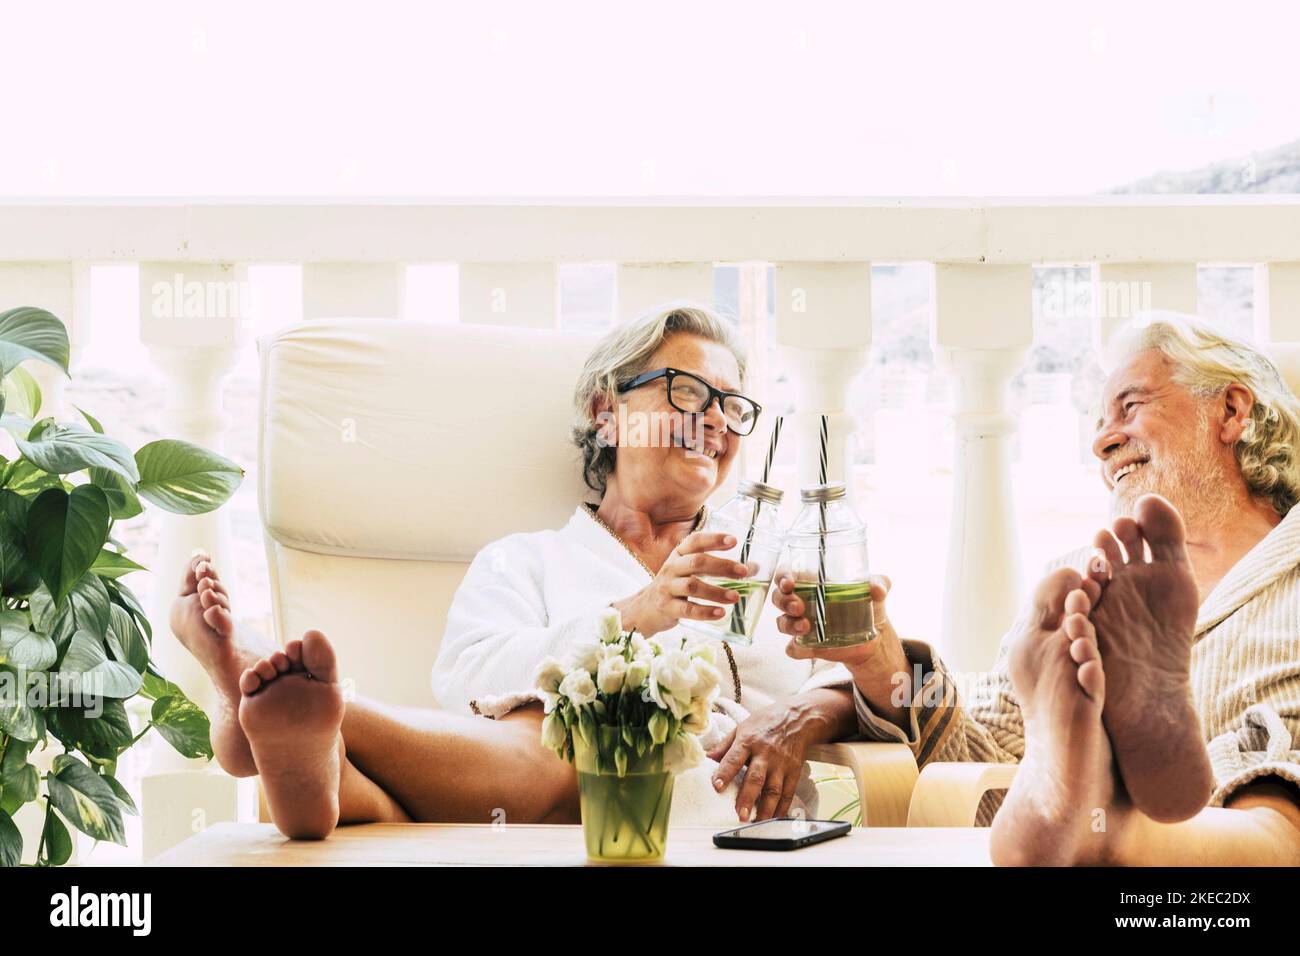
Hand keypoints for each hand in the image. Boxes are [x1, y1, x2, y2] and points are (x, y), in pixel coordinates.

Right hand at [612, 531, 754, 636]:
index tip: (733, 540)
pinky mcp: (667, 607)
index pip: (695, 541)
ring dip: (716, 591)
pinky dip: (705, 612)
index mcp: (679, 555)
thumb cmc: (675, 587)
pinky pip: (687, 609)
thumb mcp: (690, 572)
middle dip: (722, 565)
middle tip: (743, 572)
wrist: (645, 609)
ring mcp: (667, 588)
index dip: (713, 539)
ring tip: (735, 597)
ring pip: (692, 586)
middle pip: (697, 562)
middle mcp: (672, 567)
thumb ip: (717, 568)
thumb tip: (753, 568)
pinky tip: (720, 613)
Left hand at [709, 698, 830, 821]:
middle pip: (756, 778)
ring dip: (765, 808)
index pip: (734, 758)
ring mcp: (781, 764)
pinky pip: (788, 793)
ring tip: (756, 822)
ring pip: (773, 789)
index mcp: (748, 741)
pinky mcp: (794, 771)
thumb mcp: (741, 728)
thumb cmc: (766, 722)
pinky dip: (782, 808)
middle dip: (747, 798)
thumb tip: (705, 758)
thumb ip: (724, 746)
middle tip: (739, 815)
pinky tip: (774, 818)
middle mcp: (765, 753)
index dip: (725, 773)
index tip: (716, 787)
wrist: (798, 718)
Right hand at [773, 573, 911, 726]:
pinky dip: (796, 649)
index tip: (790, 581)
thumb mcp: (876, 589)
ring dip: (788, 624)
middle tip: (799, 605)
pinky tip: (808, 648)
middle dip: (784, 600)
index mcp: (811, 582)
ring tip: (806, 626)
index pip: (786, 574)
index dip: (782, 576)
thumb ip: (879, 583)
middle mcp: (801, 602)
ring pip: (781, 623)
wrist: (874, 638)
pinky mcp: (807, 646)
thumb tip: (877, 588)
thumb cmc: (869, 604)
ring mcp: (801, 625)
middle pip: (778, 598)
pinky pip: (793, 649)